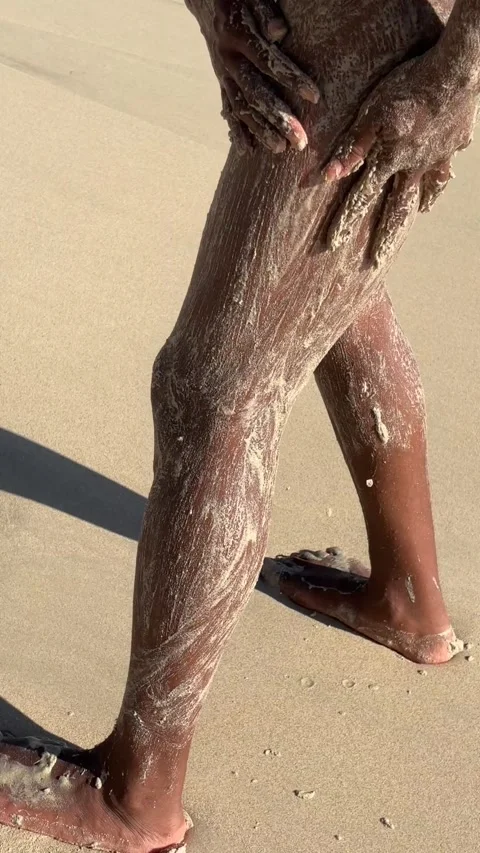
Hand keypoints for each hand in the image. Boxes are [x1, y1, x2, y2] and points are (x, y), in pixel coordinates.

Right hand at [204, 0, 319, 152]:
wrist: (208, 0)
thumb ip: (265, 10)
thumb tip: (280, 33)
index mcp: (237, 35)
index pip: (268, 61)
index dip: (291, 79)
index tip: (315, 97)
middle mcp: (228, 59)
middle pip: (255, 94)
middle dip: (279, 119)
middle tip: (299, 142)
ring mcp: (223, 74)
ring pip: (242, 107)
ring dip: (261, 130)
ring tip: (280, 150)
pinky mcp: (222, 82)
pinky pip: (229, 109)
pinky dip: (238, 130)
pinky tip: (248, 150)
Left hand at [323, 48, 478, 265]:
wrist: (458, 70)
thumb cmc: (409, 86)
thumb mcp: (372, 113)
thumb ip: (351, 147)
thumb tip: (325, 176)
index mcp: (389, 160)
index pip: (360, 199)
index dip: (345, 222)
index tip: (333, 246)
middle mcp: (413, 167)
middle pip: (395, 209)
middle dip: (384, 236)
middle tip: (376, 261)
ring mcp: (437, 158)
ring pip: (425, 192)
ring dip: (416, 208)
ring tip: (415, 218)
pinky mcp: (454, 145)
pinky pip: (445, 169)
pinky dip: (440, 181)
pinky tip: (439, 183)